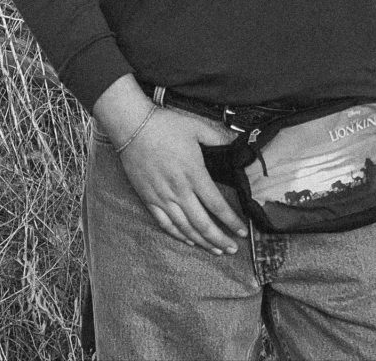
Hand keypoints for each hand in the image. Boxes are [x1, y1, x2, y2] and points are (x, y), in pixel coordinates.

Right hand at [116, 107, 248, 253]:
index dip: (231, 220)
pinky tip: (189, 240)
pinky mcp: (149, 199)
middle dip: (220, 239)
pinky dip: (178, 235)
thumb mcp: (197, 127)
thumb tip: (236, 141)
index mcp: (194, 173)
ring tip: (215, 250)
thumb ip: (218, 137)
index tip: (241, 231)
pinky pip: (165, 223)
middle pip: (203, 223)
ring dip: (202, 242)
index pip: (217, 204)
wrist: (133, 128)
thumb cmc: (165, 125)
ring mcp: (163, 197)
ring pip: (185, 228)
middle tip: (232, 249)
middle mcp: (179, 190)